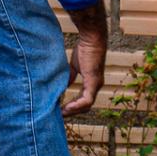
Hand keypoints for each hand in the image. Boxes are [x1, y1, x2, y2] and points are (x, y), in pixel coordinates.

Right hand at [61, 0, 108, 114]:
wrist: (91, 39)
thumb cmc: (84, 49)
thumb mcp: (74, 67)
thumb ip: (70, 77)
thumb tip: (61, 87)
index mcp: (92, 83)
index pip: (84, 100)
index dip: (73, 107)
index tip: (61, 110)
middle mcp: (96, 86)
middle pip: (85, 106)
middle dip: (72, 112)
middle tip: (59, 116)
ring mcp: (96, 85)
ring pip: (86, 105)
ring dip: (73, 111)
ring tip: (61, 114)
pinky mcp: (94, 82)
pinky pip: (87, 99)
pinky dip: (77, 105)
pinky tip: (67, 108)